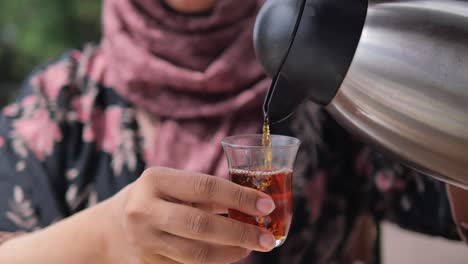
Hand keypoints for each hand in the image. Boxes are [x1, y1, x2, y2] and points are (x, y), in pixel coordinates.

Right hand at [104, 167, 276, 263]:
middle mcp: (145, 210)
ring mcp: (144, 240)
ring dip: (231, 252)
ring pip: (196, 253)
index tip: (266, 205)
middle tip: (267, 238)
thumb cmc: (152, 198)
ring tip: (251, 247)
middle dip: (240, 233)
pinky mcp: (148, 263)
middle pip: (202, 225)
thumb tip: (252, 203)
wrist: (109, 229)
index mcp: (155, 180)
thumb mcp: (171, 184)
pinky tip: (230, 254)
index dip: (240, 197)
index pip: (206, 187)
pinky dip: (215, 260)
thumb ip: (205, 192)